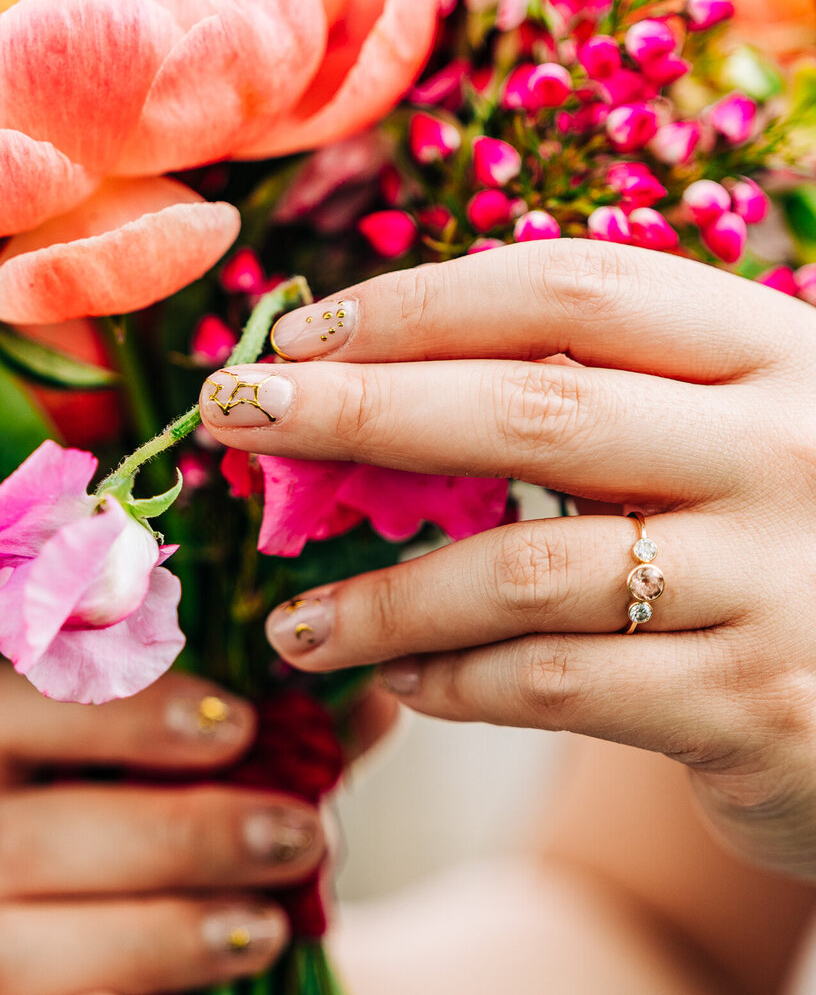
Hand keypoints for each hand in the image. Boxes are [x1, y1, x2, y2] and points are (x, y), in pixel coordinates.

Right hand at [0, 664, 334, 994]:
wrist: (129, 987)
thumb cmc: (153, 850)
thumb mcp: (201, 782)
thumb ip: (277, 742)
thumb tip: (375, 699)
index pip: (5, 704)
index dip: (117, 710)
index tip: (240, 724)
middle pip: (22, 838)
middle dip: (172, 836)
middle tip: (295, 836)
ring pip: (4, 952)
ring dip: (144, 939)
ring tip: (263, 932)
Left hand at [198, 240, 815, 879]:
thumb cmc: (771, 553)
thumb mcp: (713, 446)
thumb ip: (582, 408)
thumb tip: (356, 392)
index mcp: (771, 350)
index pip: (569, 290)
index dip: (418, 304)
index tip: (297, 335)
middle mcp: (790, 449)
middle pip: (530, 410)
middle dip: (357, 411)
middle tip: (234, 418)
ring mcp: (780, 580)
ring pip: (524, 571)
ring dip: (383, 598)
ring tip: (296, 621)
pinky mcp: (758, 705)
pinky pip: (557, 685)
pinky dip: (457, 682)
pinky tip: (403, 683)